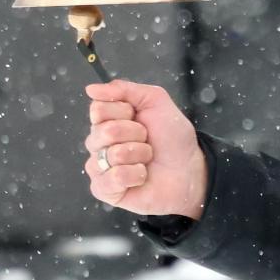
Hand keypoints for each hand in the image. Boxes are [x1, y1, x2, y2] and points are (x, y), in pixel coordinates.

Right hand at [84, 80, 208, 218]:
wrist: (189, 167)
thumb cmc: (172, 136)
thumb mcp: (154, 100)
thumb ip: (123, 89)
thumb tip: (90, 89)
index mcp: (108, 120)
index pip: (98, 109)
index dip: (123, 111)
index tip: (138, 116)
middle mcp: (99, 143)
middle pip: (103, 131)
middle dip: (135, 133)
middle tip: (147, 139)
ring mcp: (100, 167)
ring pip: (110, 155)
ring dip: (138, 154)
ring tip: (147, 158)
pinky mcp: (105, 190)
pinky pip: (112, 179)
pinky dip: (134, 175)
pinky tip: (141, 176)